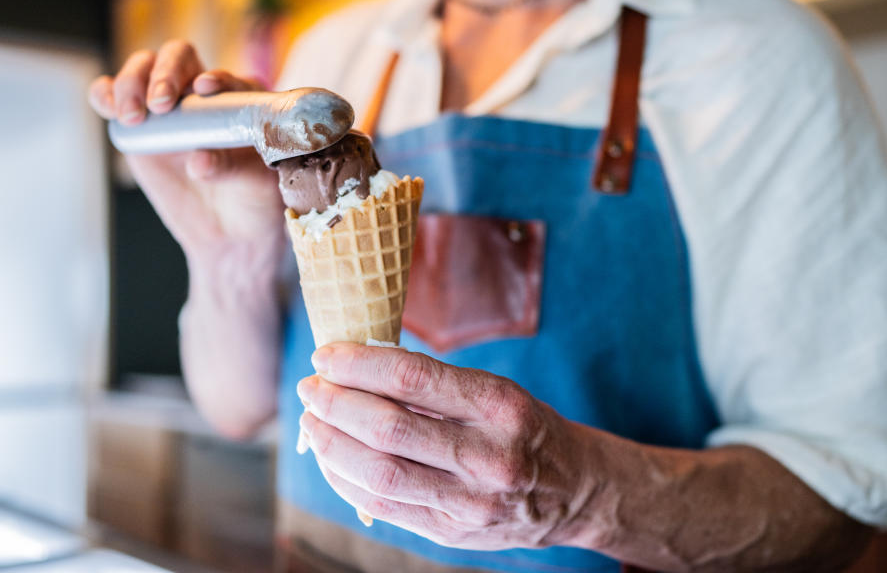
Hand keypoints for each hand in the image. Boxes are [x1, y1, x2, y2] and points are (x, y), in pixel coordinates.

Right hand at [87, 40, 282, 263]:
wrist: (230, 231)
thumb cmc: (254, 201)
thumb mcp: (254, 184)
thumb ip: (229, 167)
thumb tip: (198, 161)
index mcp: (241, 100)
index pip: (225, 76)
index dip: (214, 77)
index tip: (204, 90)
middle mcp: (202, 94)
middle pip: (178, 58)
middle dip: (165, 73)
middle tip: (159, 105)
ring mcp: (168, 107)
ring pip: (142, 69)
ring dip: (132, 83)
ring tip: (132, 117)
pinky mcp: (140, 124)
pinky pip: (113, 96)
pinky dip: (105, 94)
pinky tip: (107, 107)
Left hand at [296, 343, 587, 549]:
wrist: (574, 490)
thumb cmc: (523, 427)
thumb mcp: (496, 391)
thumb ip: (433, 384)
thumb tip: (355, 366)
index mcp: (500, 405)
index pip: (412, 377)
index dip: (358, 364)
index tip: (326, 354)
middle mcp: (488, 456)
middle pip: (387, 427)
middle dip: (335, 403)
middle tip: (311, 387)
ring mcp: (470, 502)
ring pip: (378, 472)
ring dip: (330, 443)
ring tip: (312, 420)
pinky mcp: (452, 533)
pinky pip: (382, 506)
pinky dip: (345, 479)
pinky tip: (331, 457)